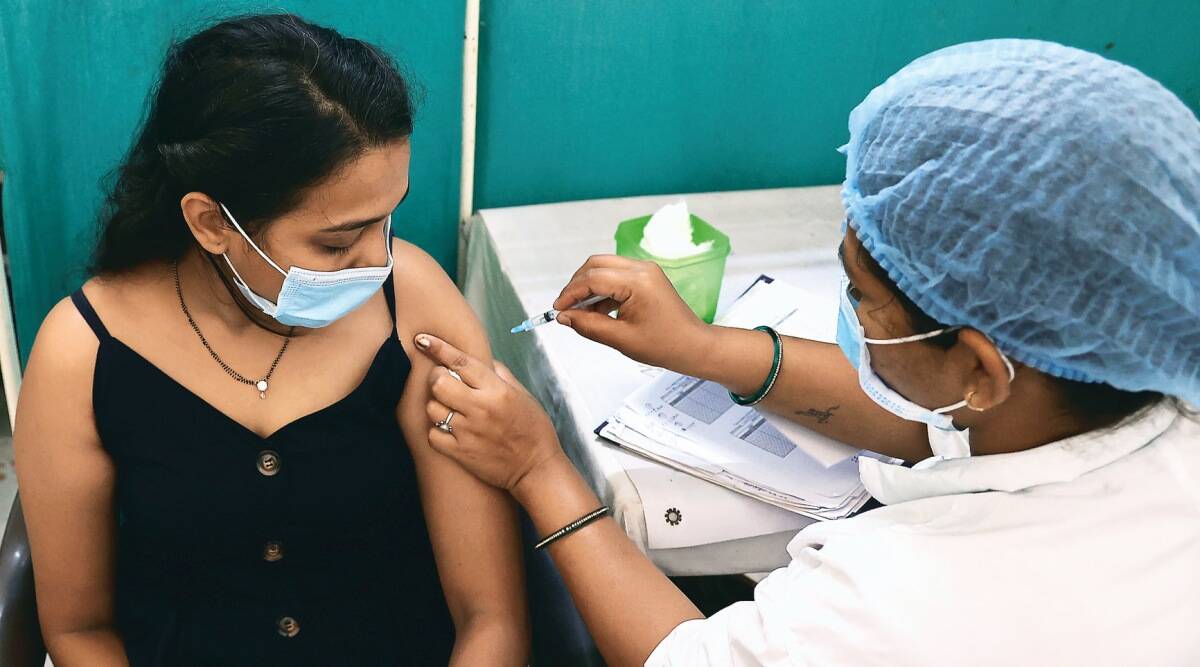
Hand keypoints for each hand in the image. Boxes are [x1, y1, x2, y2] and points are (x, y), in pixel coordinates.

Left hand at [415, 334, 563, 491]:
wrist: (536, 469)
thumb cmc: (533, 430)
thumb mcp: (523, 395)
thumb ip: (500, 375)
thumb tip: (481, 360)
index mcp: (497, 390)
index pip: (461, 362)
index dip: (438, 348)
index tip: (422, 340)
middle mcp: (481, 408)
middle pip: (439, 382)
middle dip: (437, 378)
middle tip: (444, 382)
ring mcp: (468, 432)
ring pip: (432, 408)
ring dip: (436, 405)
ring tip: (450, 408)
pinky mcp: (460, 453)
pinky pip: (433, 434)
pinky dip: (437, 430)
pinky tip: (449, 429)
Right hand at [553, 255, 712, 372]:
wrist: (692, 345)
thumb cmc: (665, 344)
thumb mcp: (620, 339)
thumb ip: (588, 325)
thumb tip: (564, 317)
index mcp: (638, 282)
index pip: (593, 279)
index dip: (571, 293)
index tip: (558, 309)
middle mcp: (642, 269)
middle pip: (596, 265)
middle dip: (576, 285)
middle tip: (565, 308)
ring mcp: (645, 270)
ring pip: (604, 267)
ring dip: (588, 286)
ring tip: (579, 312)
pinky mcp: (646, 277)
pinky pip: (616, 275)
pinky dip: (602, 289)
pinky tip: (596, 310)